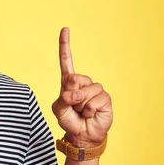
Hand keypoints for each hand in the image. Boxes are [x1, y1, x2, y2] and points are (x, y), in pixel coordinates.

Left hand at [51, 28, 112, 147]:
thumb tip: (75, 91)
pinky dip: (89, 110)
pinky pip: (94, 101)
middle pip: (73, 78)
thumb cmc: (69, 120)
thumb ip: (63, 98)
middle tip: (73, 106)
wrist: (82, 135)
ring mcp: (95, 89)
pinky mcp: (105, 98)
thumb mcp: (59, 109)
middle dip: (70, 95)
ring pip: (84, 91)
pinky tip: (91, 114)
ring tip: (82, 112)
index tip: (65, 29)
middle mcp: (83, 83)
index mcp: (69, 82)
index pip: (66, 61)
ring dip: (80, 105)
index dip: (65, 45)